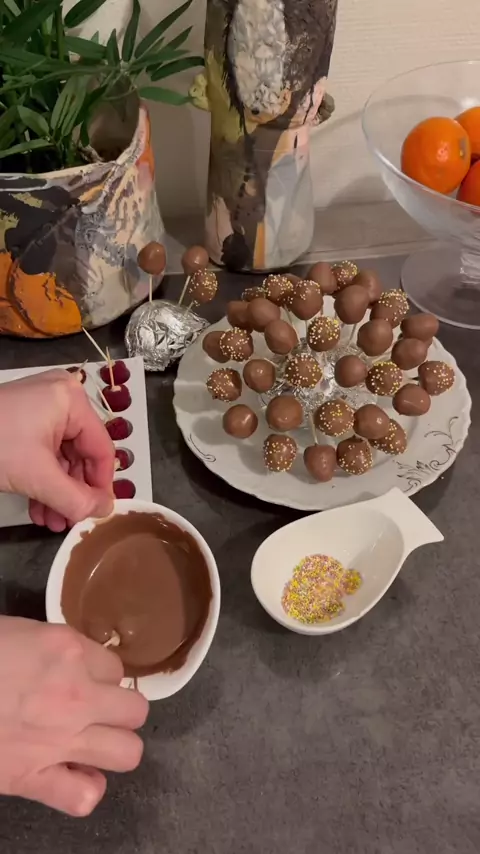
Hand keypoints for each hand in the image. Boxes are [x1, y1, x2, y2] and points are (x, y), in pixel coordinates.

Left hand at [0, 369, 114, 530]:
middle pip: (81, 453)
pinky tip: (39, 508)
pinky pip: (45, 451)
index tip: (99, 513)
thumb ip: (76, 499)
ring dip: (58, 492)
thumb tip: (105, 512)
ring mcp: (41, 406)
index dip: (102, 485)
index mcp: (71, 400)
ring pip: (62, 456)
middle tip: (72, 521)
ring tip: (52, 522)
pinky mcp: (24, 419)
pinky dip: (43, 479)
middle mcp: (61, 397)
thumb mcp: (38, 478)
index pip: (102, 448)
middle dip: (74, 492)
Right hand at [0, 617, 147, 814]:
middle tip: (94, 708)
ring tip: (90, 740)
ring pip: (128, 752)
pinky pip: (84, 797)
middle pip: (136, 710)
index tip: (85, 678)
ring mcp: (58, 742)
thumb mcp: (20, 632)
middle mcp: (75, 696)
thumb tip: (74, 660)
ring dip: (113, 746)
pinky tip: (71, 774)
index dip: (101, 675)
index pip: (116, 667)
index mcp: (66, 651)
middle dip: (119, 709)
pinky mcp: (32, 780)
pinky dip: (84, 789)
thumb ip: (57, 648)